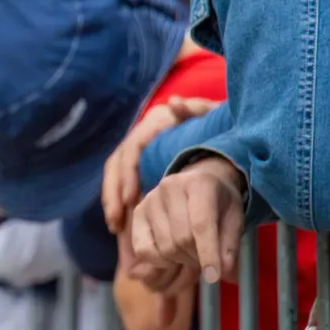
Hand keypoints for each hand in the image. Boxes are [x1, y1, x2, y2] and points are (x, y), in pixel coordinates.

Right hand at [103, 97, 220, 233]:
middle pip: (116, 163)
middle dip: (113, 193)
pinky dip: (119, 203)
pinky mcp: (139, 166)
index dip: (127, 174)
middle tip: (116, 220)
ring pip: (114, 175)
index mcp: (156, 122)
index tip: (130, 199)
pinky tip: (121, 225)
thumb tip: (175, 103)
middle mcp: (142, 134)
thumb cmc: (216, 122)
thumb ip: (197, 109)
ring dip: (112, 200)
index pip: (133, 148)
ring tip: (115, 226)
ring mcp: (138, 150)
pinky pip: (120, 185)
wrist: (217, 125)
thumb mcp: (212, 115)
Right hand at [129, 156, 245, 287]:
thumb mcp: (234, 219)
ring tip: (191, 254)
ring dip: (181, 260)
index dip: (208, 253)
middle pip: (182, 239)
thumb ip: (230, 244)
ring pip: (165, 247)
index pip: (201, 224)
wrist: (198, 181)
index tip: (214, 277)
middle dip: (196, 258)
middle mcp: (170, 187)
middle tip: (206, 260)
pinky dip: (159, 261)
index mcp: (200, 184)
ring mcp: (150, 199)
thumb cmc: (219, 203)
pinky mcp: (138, 212)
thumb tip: (224, 271)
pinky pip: (143, 249)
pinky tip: (172, 256)